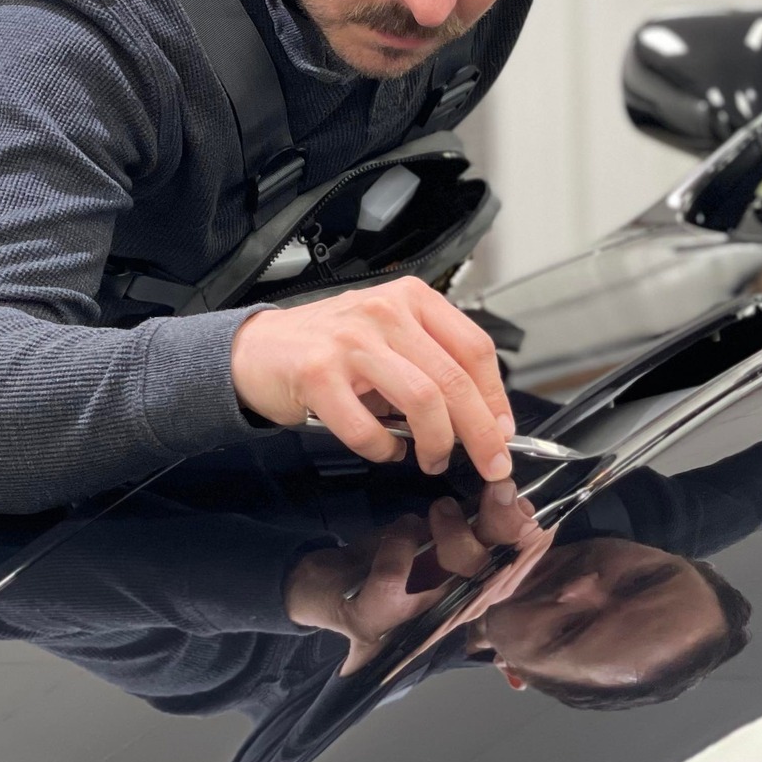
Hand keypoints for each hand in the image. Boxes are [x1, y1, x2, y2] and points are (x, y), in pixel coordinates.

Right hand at [231, 277, 515, 480]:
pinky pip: (367, 427)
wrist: (258, 349)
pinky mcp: (319, 373)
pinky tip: (384, 450)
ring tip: (432, 459)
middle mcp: (384, 312)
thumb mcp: (388, 337)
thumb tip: (482, 416)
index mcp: (410, 298)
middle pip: (454, 378)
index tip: (503, 430)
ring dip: (437, 442)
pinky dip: (383, 449)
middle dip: (481, 432)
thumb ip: (431, 363)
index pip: (473, 347)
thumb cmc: (329, 346)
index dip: (495, 396)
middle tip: (491, 463)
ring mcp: (351, 341)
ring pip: (422, 399)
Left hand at [284, 484, 549, 673]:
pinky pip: (396, 578)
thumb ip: (476, 520)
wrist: (325, 587)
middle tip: (496, 488)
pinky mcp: (375, 618)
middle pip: (497, 574)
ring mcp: (414, 619)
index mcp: (472, 589)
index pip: (518, 569)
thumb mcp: (437, 534)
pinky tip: (399, 530)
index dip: (531, 538)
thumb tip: (515, 495)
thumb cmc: (390, 558)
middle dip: (504, 527)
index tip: (522, 498)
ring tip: (440, 508)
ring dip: (454, 534)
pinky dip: (399, 543)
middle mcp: (452, 610)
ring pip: (456, 577)